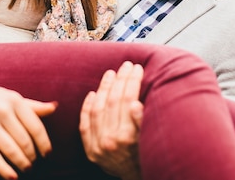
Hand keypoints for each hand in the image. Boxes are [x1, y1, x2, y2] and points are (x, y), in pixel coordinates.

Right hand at [0, 82, 56, 178]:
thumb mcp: (11, 97)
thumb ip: (32, 105)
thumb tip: (54, 107)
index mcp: (15, 100)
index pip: (36, 126)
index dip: (44, 143)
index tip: (47, 153)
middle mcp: (2, 110)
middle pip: (24, 140)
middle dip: (32, 155)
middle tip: (34, 162)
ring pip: (10, 149)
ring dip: (21, 163)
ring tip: (26, 168)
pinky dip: (3, 169)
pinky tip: (12, 176)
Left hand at [79, 61, 143, 179]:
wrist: (134, 178)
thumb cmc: (146, 156)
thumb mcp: (150, 139)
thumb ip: (141, 122)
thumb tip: (134, 103)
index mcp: (128, 137)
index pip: (128, 100)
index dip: (132, 81)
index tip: (137, 68)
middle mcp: (111, 141)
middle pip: (113, 102)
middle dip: (120, 80)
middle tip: (126, 65)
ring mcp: (97, 146)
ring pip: (98, 109)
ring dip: (104, 88)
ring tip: (111, 74)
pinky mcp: (89, 150)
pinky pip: (85, 124)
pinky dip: (87, 107)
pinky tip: (92, 93)